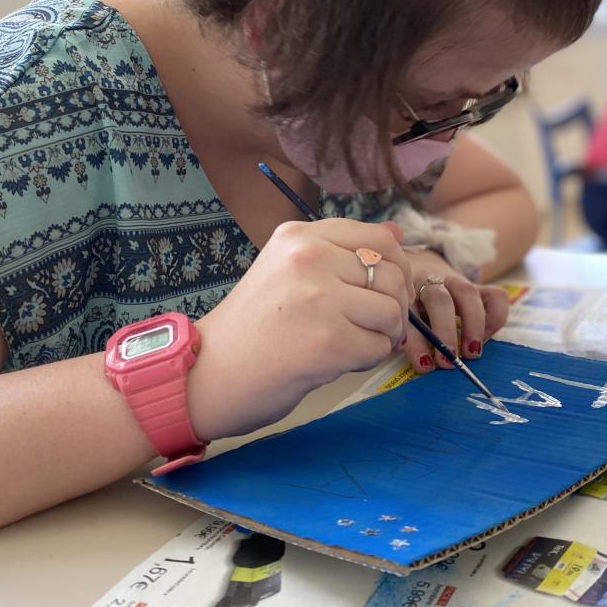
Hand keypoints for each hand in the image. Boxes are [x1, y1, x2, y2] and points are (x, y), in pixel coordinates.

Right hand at [187, 219, 414, 440]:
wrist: (207, 374)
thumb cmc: (251, 326)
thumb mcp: (288, 271)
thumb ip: (341, 251)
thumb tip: (398, 232)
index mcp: (299, 236)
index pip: (379, 239)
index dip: (396, 268)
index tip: (384, 292)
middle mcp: (308, 258)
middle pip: (393, 276)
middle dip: (393, 307)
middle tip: (372, 327)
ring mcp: (319, 299)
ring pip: (391, 313)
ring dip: (382, 336)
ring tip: (351, 344)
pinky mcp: (328, 342)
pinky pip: (379, 348)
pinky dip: (366, 360)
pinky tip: (337, 362)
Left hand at [404, 248, 509, 371]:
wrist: (422, 272)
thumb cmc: (411, 304)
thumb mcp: (403, 317)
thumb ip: (409, 336)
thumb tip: (421, 362)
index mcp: (406, 291)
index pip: (409, 312)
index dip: (417, 341)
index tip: (424, 365)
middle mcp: (431, 281)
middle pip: (439, 299)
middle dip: (445, 332)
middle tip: (449, 362)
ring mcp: (457, 281)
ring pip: (468, 293)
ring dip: (473, 325)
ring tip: (472, 353)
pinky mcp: (480, 287)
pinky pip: (496, 295)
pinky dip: (495, 317)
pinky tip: (486, 337)